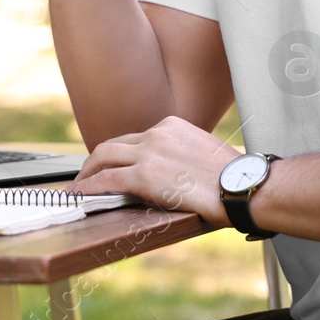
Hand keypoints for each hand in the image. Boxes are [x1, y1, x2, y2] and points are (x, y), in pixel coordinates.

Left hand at [65, 115, 241, 227]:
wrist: (241, 186)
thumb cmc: (231, 178)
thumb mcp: (203, 153)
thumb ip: (182, 155)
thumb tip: (171, 172)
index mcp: (172, 126)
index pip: (135, 138)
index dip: (119, 153)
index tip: (112, 164)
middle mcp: (157, 133)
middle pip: (114, 144)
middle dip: (96, 160)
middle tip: (87, 174)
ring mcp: (148, 152)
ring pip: (104, 157)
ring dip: (87, 172)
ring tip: (78, 185)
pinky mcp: (144, 174)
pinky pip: (106, 179)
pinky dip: (88, 186)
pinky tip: (80, 194)